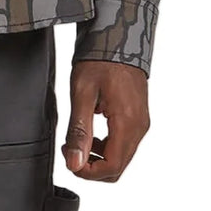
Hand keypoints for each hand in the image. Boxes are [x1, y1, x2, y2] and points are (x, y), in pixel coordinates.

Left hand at [62, 59, 149, 181]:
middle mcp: (139, 127)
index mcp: (127, 123)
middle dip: (91, 167)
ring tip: (76, 140)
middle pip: (118, 167)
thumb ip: (79, 131)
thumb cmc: (100, 60)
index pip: (112, 167)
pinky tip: (90, 132)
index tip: (69, 160)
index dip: (88, 172)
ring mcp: (141, 123)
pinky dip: (106, 147)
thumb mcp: (82, 94)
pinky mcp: (138, 119)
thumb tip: (75, 163)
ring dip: (98, 157)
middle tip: (70, 150)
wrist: (118, 38)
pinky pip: (124, 144)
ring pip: (121, 158)